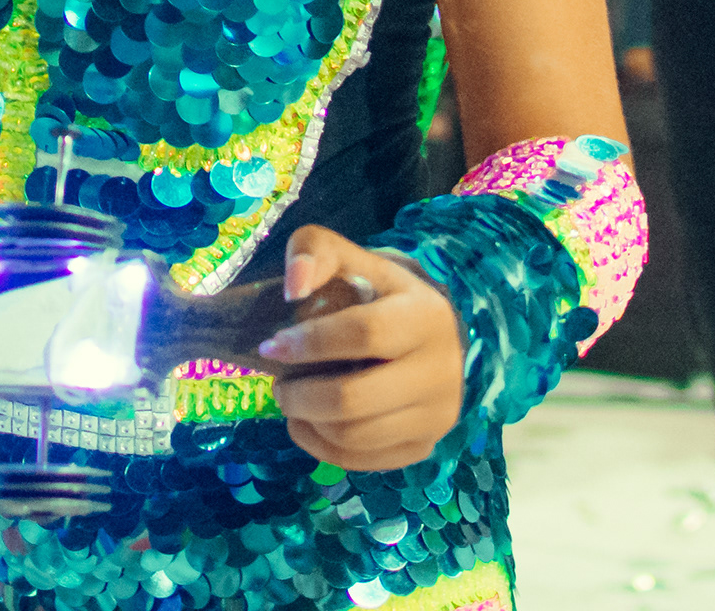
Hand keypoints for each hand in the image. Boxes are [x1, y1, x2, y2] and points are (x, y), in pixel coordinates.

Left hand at [255, 228, 463, 470]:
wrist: (429, 334)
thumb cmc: (378, 293)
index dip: (310, 342)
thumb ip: (314, 251)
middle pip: (353, 400)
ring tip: (293, 400)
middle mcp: (441, 371)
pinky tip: (309, 423)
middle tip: (279, 384)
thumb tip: (292, 287)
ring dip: (307, 422)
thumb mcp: (351, 258)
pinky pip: (360, 462)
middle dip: (299, 396)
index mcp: (426, 316)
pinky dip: (321, 447)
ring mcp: (436, 416)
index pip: (364, 333)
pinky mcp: (423, 447)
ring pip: (353, 437)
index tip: (272, 346)